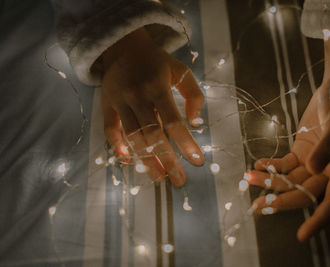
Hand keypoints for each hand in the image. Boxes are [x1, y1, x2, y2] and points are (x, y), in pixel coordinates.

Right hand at [101, 28, 204, 186]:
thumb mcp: (182, 72)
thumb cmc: (158, 63)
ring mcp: (119, 102)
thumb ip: (194, 96)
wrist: (124, 47)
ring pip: (132, 136)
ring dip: (146, 160)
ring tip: (159, 178)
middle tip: (179, 180)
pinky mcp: (107, 105)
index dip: (185, 143)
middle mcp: (137, 96)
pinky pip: (110, 129)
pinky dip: (117, 146)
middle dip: (167, 160)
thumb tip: (197, 123)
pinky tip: (127, 162)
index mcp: (158, 87)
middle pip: (152, 134)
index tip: (197, 162)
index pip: (173, 122)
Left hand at [248, 40, 329, 241]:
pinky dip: (271, 166)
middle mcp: (329, 169)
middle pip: (303, 192)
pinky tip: (257, 164)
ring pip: (291, 179)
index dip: (319, 220)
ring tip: (248, 179)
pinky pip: (285, 165)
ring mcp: (315, 160)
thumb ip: (327, 145)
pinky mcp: (303, 150)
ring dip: (270, 181)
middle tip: (256, 206)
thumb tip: (314, 171)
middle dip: (280, 200)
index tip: (301, 235)